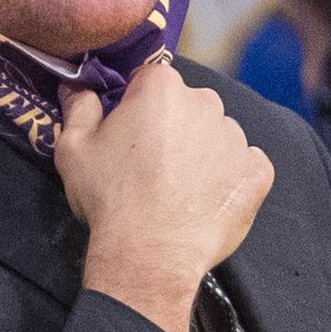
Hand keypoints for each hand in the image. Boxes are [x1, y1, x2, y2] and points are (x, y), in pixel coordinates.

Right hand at [59, 62, 274, 331]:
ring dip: (201, 150)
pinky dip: (230, 175)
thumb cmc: (108, 196)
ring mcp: (236, 137)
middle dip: (172, 124)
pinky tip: (206, 197)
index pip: (150, 78)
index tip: (126, 129)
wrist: (150, 252)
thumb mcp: (73, 149)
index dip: (136, 103)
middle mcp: (205, 103)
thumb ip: (79, 108)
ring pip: (216, 134)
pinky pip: (245, 163)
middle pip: (188, 104)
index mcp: (161, 88)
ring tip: (178, 186)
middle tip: (149, 162)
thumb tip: (77, 86)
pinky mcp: (256, 171)